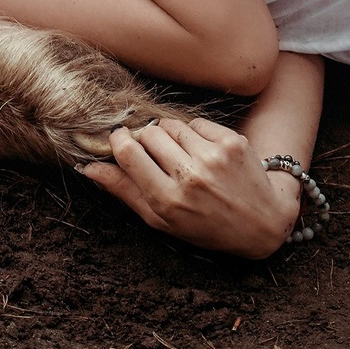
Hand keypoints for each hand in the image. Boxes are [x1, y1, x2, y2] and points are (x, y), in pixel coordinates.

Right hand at [81, 117, 300, 259]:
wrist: (262, 222)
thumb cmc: (205, 226)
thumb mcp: (161, 220)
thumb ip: (124, 191)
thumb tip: (87, 168)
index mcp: (168, 200)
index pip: (128, 153)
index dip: (119, 141)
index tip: (121, 141)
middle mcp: (190, 177)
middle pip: (148, 133)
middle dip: (146, 139)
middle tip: (157, 155)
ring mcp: (213, 156)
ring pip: (171, 124)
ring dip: (170, 135)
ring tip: (182, 157)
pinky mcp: (232, 141)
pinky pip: (196, 123)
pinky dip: (194, 134)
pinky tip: (203, 154)